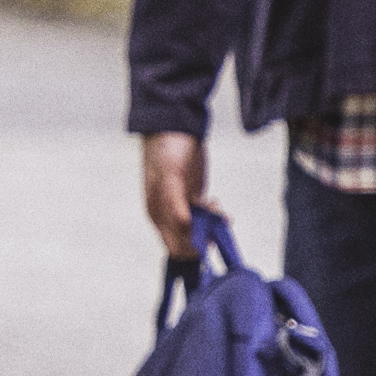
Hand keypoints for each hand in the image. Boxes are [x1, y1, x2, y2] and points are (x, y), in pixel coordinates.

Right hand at [138, 132, 208, 260]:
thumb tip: (184, 228)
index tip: (208, 241)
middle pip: (187, 241)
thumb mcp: (170, 176)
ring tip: (218, 211)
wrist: (174, 126)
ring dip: (211, 226)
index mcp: (157, 213)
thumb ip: (175, 204)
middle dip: (204, 238)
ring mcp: (181, 205)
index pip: (173, 246)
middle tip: (216, 224)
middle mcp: (168, 213)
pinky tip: (217, 206)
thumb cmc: (166, 149)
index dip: (191, 249)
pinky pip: (204, 215)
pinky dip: (213, 215)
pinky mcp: (192, 196)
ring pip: (198, 229)